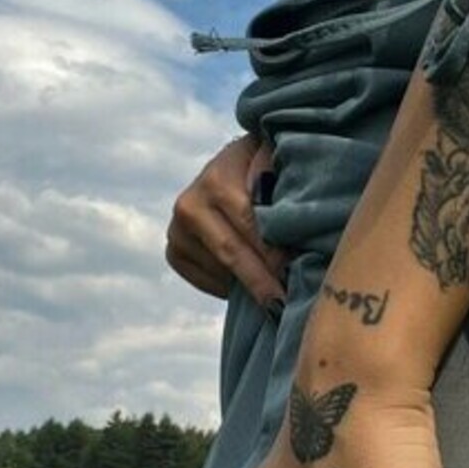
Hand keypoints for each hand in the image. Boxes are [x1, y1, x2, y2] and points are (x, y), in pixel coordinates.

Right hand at [166, 132, 290, 309]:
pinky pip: (205, 282)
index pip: (248, 225)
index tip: (294, 278)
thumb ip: (279, 177)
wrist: (233, 164)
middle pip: (230, 253)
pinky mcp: (174, 252)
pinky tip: (249, 286)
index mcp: (216, 181)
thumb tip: (286, 209)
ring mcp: (177, 231)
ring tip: (276, 297)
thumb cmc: (264, 164)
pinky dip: (229, 288)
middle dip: (260, 282)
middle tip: (284, 308)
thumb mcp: (275, 159)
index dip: (272, 253)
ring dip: (248, 286)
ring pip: (219, 271)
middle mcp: (189, 206)